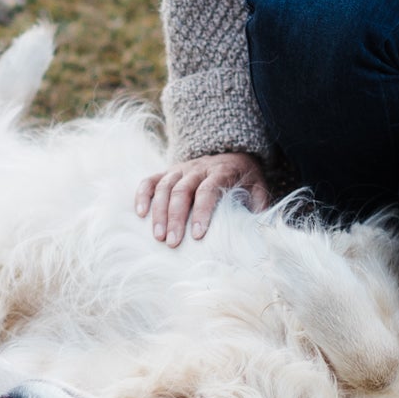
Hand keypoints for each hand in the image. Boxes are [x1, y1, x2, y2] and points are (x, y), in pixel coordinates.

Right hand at [136, 153, 270, 246]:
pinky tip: (139, 213)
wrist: (232, 154)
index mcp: (222, 171)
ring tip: (158, 237)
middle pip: (182, 190)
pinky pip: (151, 180)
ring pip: (165, 186)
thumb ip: (258, 207)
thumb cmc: (244, 180)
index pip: (208, 190)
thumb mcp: (258, 189)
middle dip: (176, 217)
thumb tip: (258, 231)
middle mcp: (199, 167)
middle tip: (172, 243)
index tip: (197, 236)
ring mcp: (181, 168)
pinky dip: (142, 194)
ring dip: (158, 212)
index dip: (201, 212)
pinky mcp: (168, 172)